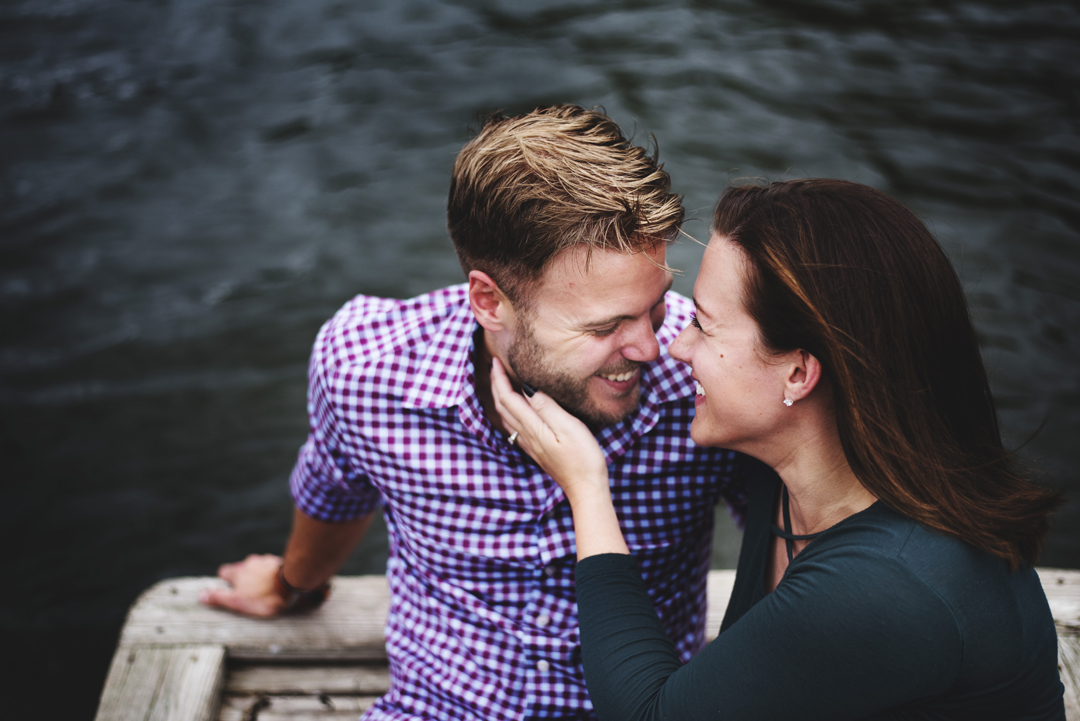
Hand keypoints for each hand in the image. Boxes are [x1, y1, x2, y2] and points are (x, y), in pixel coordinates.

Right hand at [199, 553, 286, 616]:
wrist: (291, 583)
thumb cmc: (263, 596)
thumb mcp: (237, 601)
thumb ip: (219, 597)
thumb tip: (200, 595)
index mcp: (238, 572)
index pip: (224, 571)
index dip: (225, 580)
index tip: (228, 589)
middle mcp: (250, 562)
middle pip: (241, 568)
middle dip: (243, 577)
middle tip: (247, 590)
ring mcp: (265, 560)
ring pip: (257, 566)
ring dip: (258, 574)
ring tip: (264, 587)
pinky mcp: (280, 561)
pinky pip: (272, 566)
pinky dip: (271, 572)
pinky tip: (277, 581)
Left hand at [490, 357, 608, 501]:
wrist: (585, 487)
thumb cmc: (582, 457)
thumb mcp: (568, 427)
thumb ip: (547, 407)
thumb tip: (529, 388)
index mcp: (532, 426)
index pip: (508, 397)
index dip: (500, 378)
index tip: (496, 361)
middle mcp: (526, 435)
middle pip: (502, 406)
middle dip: (496, 384)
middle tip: (494, 366)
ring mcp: (530, 444)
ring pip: (506, 417)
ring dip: (500, 398)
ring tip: (501, 383)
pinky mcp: (536, 450)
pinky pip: (514, 427)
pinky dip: (508, 412)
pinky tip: (514, 410)